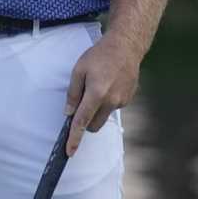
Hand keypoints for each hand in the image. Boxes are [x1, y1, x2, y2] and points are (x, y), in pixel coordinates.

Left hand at [63, 33, 140, 155]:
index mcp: (96, 93)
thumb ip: (73, 93)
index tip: (70, 152)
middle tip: (82, 102)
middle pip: (94, 125)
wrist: (125, 47)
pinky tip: (109, 84)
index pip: (82, 121)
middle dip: (86, 122)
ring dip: (98, 109)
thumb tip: (69, 112)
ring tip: (98, 85)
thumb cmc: (99, 55)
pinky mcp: (128, 99)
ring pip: (104, 116)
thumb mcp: (79, 70)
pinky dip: (108, 102)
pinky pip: (113, 107)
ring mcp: (121, 101)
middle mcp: (111, 101)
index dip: (74, 138)